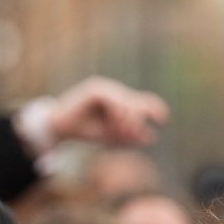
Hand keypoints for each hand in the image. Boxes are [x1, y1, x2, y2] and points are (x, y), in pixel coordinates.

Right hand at [45, 77, 167, 147]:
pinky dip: (117, 114)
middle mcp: (114, 91)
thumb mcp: (112, 135)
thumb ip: (130, 135)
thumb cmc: (85, 130)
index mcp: (119, 100)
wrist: (60, 127)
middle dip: (136, 122)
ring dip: (126, 121)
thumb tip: (151, 136)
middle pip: (137, 103)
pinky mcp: (95, 89)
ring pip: (127, 103)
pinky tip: (113, 125)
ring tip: (119, 133)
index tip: (162, 120)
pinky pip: (114, 101)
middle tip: (129, 136)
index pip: (143, 101)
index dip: (155, 109)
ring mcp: (105, 87)